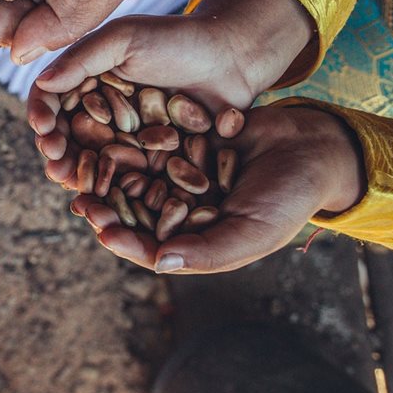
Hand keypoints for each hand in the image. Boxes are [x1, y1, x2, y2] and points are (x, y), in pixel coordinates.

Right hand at [24, 0, 317, 180]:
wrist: (232, 59)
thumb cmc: (177, 39)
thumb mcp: (123, 40)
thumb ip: (82, 59)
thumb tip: (41, 83)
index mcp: (88, 80)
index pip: (53, 99)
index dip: (43, 115)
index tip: (43, 129)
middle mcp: (102, 110)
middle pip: (67, 135)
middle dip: (56, 151)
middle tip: (55, 164)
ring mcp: (126, 136)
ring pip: (91, 159)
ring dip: (77, 173)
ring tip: (71, 183)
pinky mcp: (151, 157)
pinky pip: (124, 175)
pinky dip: (110, 188)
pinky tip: (101, 198)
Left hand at [68, 104, 364, 273]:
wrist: (314, 146)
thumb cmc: (290, 198)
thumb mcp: (253, 230)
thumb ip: (208, 251)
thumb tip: (160, 263)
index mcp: (197, 238)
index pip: (151, 246)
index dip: (125, 240)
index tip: (101, 230)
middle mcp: (183, 208)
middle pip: (135, 210)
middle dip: (106, 206)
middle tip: (78, 198)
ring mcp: (182, 173)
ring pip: (136, 175)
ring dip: (110, 172)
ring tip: (83, 165)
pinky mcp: (183, 140)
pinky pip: (150, 141)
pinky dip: (129, 139)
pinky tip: (106, 129)